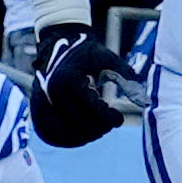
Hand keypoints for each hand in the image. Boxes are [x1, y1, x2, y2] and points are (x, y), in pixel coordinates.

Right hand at [29, 22, 150, 150]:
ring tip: (99, 128)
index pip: (91, 109)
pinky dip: (69, 138)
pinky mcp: (38, 110)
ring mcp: (42, 102)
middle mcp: (52, 93)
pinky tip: (84, 133)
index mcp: (68, 80)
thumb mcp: (105, 56)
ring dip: (85, 135)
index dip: (108, 118)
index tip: (119, 118)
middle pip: (78, 125)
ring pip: (64, 133)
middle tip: (111, 123)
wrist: (57, 44)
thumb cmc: (84, 51)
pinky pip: (51, 134)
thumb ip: (123, 73)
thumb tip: (143, 97)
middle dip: (99, 128)